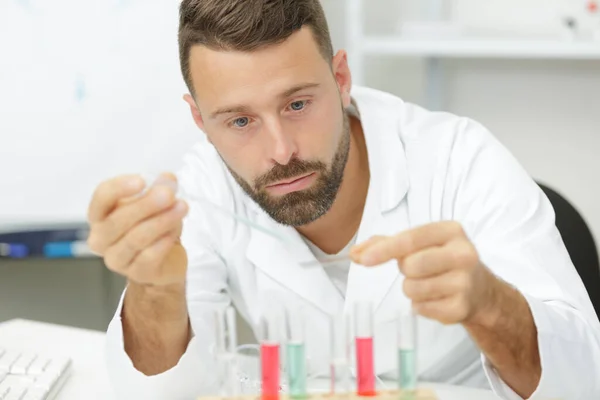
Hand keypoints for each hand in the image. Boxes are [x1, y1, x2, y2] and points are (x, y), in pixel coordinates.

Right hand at [87, 173, 188, 285]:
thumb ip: (161, 189)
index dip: (119, 188)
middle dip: (146, 205)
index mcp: (100, 215)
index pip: (102, 197)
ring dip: (161, 221)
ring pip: (136, 238)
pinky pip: (148, 256)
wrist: (167, 260)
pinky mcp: (137, 273)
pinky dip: (163, 242)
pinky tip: (174, 233)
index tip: (142, 181)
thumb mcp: (158, 203)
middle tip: (169, 194)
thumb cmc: (155, 226)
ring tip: (182, 207)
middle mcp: (101, 239)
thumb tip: (168, 178)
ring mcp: (116, 259)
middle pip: (118, 220)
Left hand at [350, 221, 499, 325]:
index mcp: (451, 231)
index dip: (383, 250)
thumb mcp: (421, 244)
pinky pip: (421, 309)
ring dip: (412, 290)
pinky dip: (421, 306)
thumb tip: (355, 253)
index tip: (362, 260)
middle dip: (406, 270)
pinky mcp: (461, 308)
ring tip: (429, 285)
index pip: (410, 239)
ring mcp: (465, 282)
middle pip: (410, 265)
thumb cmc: (442, 261)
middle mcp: (463, 254)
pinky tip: (436, 299)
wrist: (481, 291)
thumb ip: (386, 244)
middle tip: (419, 270)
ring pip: (413, 288)